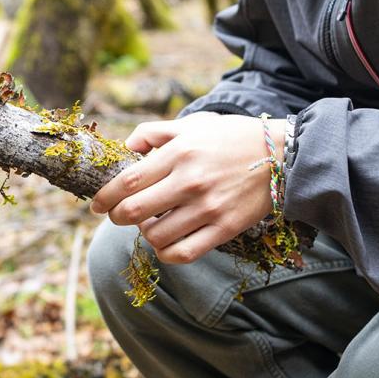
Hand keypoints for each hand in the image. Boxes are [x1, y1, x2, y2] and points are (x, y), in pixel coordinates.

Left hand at [90, 112, 285, 264]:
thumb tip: (127, 147)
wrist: (283, 156)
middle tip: (117, 215)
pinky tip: (166, 242)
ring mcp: (207, 208)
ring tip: (150, 223)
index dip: (104, 197)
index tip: (95, 205)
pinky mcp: (224, 228)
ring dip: (144, 232)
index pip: (127, 182)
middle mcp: (190, 181)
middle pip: (134, 211)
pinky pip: (182, 253)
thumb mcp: (195, 124)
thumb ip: (155, 131)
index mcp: (180, 152)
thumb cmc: (233, 137)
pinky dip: (165, 252)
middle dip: (117, 217)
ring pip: (155, 236)